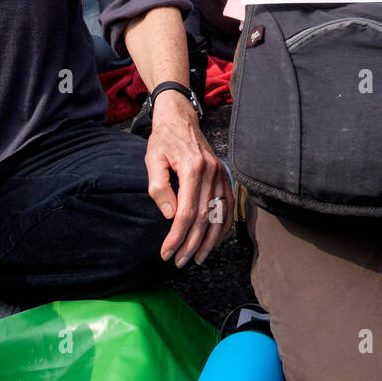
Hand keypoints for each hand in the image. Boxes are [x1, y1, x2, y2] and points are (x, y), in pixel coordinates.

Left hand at [145, 95, 232, 265]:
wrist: (181, 118)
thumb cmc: (164, 139)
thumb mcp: (153, 159)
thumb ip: (159, 187)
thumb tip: (170, 215)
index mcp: (193, 168)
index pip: (187, 212)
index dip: (177, 236)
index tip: (166, 253)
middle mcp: (211, 172)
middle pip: (204, 217)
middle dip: (191, 244)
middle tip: (179, 261)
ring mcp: (221, 174)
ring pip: (219, 215)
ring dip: (209, 241)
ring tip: (197, 258)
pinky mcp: (224, 176)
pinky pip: (228, 205)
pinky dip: (223, 226)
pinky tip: (214, 240)